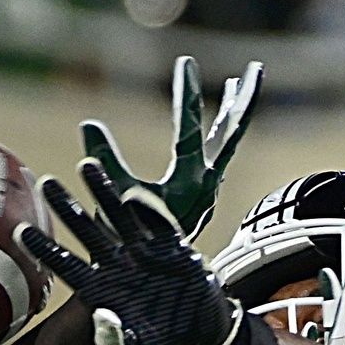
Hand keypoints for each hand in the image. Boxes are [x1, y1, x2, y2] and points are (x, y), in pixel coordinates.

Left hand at [15, 159, 238, 344]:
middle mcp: (119, 266)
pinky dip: (147, 212)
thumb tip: (101, 317)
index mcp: (103, 291)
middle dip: (67, 207)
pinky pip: (159, 226)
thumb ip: (115, 343)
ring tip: (88, 165)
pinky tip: (133, 197)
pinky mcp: (173, 249)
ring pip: (118, 218)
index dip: (45, 249)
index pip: (67, 267)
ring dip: (103, 192)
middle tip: (46, 182)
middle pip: (86, 232)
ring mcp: (145, 254)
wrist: (204, 338)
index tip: (21, 231)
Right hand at [81, 56, 262, 240]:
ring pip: (228, 145)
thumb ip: (103, 159)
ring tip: (239, 88)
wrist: (150, 280)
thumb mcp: (113, 195)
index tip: (186, 64)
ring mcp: (209, 190)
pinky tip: (216, 128)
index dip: (187, 91)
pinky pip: (219, 159)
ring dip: (232, 116)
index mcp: (189, 179)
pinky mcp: (204, 197)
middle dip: (243, 100)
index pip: (190, 124)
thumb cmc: (129, 241)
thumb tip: (89, 123)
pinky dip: (221, 138)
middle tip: (256, 70)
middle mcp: (208, 183)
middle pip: (233, 133)